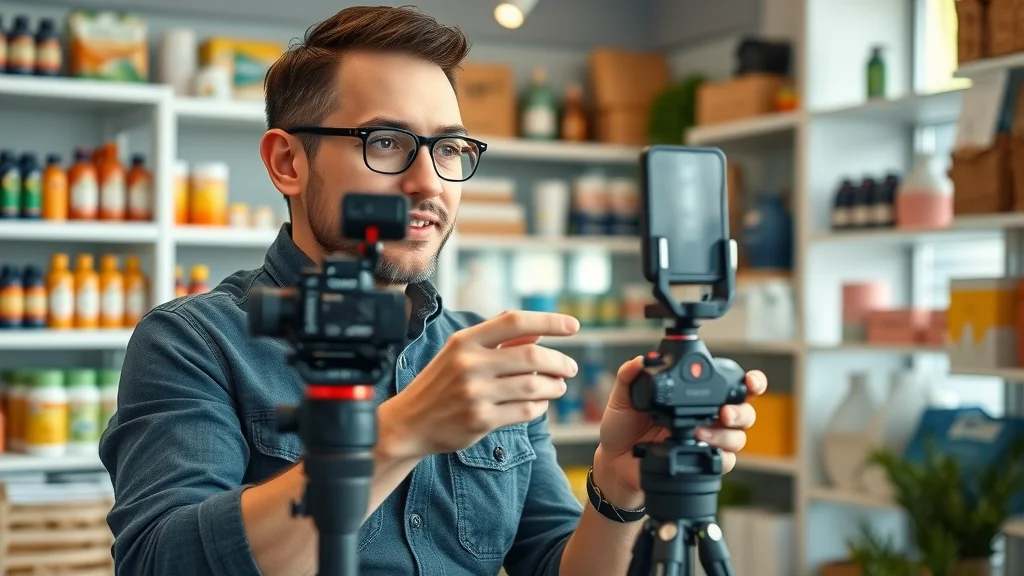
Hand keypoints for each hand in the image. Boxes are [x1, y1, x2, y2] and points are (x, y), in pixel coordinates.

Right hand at [379, 311, 580, 458]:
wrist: (409, 423)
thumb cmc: (439, 383)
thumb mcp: (460, 353)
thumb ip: (498, 340)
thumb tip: (537, 330)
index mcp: (464, 341)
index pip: (514, 321)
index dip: (549, 321)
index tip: (574, 325)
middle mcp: (469, 364)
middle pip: (531, 356)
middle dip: (559, 362)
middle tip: (571, 367)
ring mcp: (475, 394)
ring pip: (533, 386)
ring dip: (554, 386)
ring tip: (559, 386)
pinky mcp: (480, 420)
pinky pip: (525, 411)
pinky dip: (540, 406)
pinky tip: (540, 403)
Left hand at [592, 357, 767, 508]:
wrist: (614, 460)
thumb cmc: (622, 427)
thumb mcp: (622, 399)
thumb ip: (629, 377)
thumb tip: (641, 360)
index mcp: (693, 396)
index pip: (730, 384)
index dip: (750, 382)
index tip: (750, 382)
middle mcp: (706, 416)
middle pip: (744, 411)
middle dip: (741, 411)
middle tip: (724, 413)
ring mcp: (707, 440)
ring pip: (738, 437)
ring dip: (725, 435)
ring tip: (699, 432)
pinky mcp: (702, 463)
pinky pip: (724, 462)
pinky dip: (718, 457)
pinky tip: (701, 451)